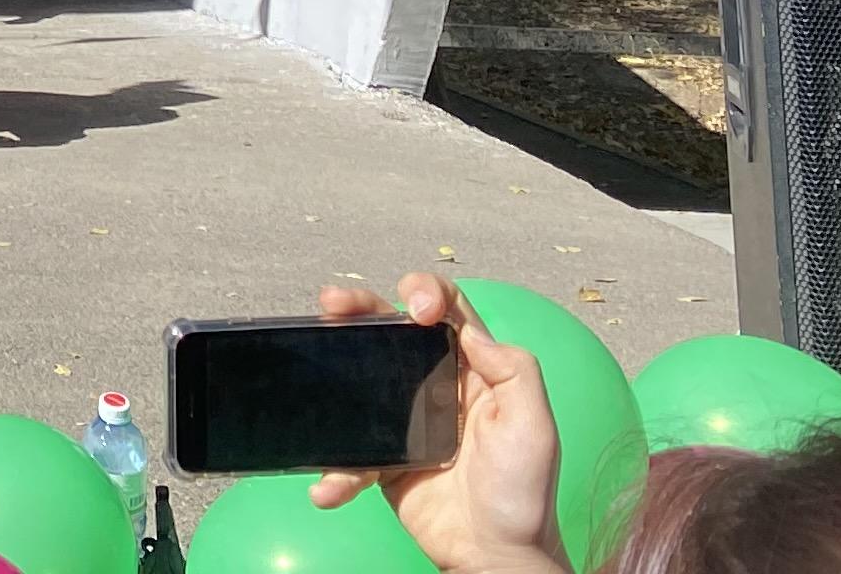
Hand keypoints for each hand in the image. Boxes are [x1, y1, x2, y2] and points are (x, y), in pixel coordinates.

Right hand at [314, 275, 570, 573]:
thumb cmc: (521, 492)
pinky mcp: (381, 457)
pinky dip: (335, 467)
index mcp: (473, 371)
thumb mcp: (533, 426)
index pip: (447, 311)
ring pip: (359, 372)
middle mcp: (434, 385)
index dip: (426, 294)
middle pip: (390, 329)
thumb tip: (468, 329)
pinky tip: (330, 486)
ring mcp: (403, 420)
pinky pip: (348, 449)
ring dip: (328, 354)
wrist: (495, 557)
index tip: (414, 312)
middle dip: (360, 306)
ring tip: (307, 347)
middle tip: (332, 303)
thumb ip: (514, 372)